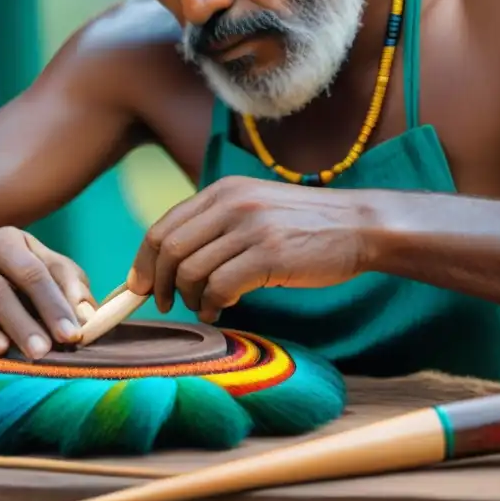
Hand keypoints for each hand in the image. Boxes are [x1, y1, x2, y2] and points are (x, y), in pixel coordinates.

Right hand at [0, 227, 96, 358]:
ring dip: (18, 325)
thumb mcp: (35, 274)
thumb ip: (66, 288)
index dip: (64, 298)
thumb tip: (88, 315)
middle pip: (21, 276)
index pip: (45, 268)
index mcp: (11, 240)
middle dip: (45, 310)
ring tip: (38, 351)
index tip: (79, 329)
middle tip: (64, 341)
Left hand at [128, 176, 370, 321]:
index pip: (164, 226)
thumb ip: (217, 223)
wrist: (360, 225)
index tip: (139, 285)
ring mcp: (251, 228)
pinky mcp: (270, 255)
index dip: (144, 260)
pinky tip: (224, 310)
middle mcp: (232, 203)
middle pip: (170, 249)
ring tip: (205, 307)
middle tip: (166, 304)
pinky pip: (220, 287)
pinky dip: (214, 305)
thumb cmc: (305, 225)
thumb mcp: (255, 208)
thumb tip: (171, 259)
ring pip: (192, 271)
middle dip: (159, 284)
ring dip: (190, 298)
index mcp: (223, 190)